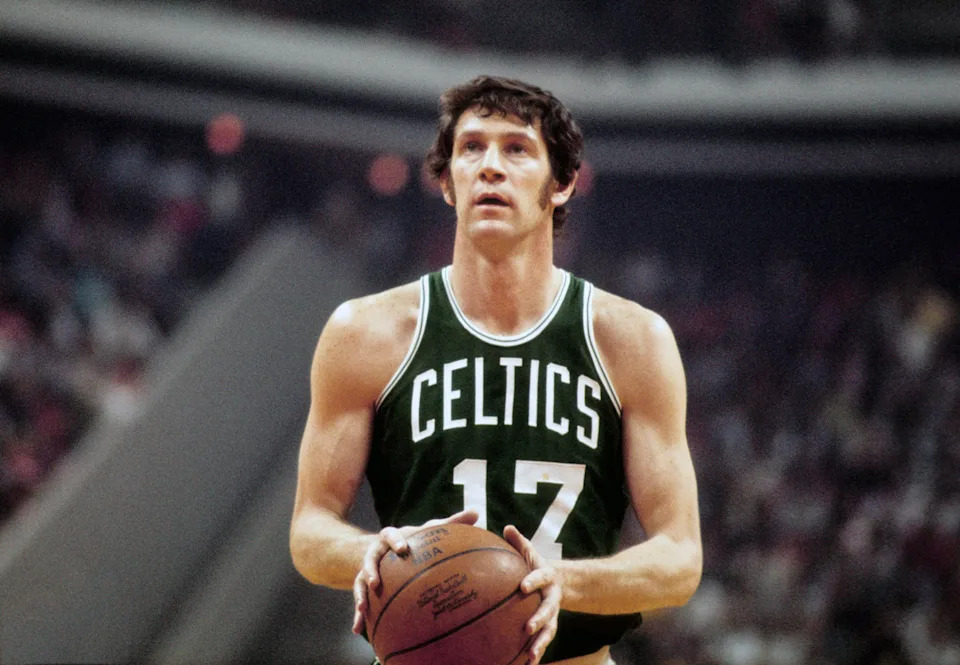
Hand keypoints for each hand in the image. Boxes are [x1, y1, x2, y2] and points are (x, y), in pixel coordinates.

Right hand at [352, 509, 478, 635]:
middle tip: (374, 582)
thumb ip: (451, 522)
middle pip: (369, 559)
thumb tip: (476, 513)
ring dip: (360, 595)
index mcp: (390, 538)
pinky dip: (358, 616)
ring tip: (363, 609)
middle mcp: (376, 553)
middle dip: (370, 569)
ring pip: (359, 582)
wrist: (388, 550)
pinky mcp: (364, 587)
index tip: (403, 549)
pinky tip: (359, 630)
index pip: (389, 535)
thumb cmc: (415, 540)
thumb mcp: (429, 530)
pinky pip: (361, 601)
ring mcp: (368, 570)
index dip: (395, 541)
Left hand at [503, 525, 561, 664]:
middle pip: (548, 610)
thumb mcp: (529, 552)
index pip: (541, 577)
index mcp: (547, 577)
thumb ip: (519, 541)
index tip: (523, 586)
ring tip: (531, 657)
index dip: (533, 581)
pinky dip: (536, 654)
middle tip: (528, 627)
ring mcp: (552, 614)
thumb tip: (506, 527)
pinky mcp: (548, 627)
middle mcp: (552, 598)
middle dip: (539, 619)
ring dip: (540, 644)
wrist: (558, 581)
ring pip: (549, 631)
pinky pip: (542, 642)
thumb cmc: (535, 564)